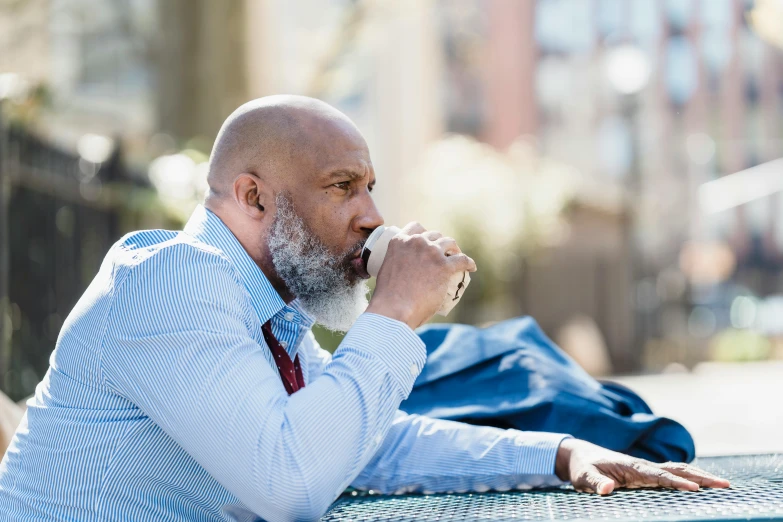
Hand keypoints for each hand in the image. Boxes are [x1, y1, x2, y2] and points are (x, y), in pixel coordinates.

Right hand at [365, 222, 476, 328]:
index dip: (424, 233)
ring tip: (457, 256)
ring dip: (454, 248)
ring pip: (449, 242)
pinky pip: (462, 260)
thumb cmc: (388, 299)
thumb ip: (398, 268)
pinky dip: (469, 263)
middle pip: (434, 235)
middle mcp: (416, 242)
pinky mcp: (444, 266)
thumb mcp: (387, 272)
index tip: (428, 242)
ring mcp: (431, 252)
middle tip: (443, 253)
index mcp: (399, 242)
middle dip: (440, 242)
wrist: (394, 309)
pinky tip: (471, 267)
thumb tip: (406, 278)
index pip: (415, 227)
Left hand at [555, 438, 730, 494]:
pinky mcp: (646, 473)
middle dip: (701, 477)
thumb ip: (595, 482)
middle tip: (725, 485)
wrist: (580, 454)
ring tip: (723, 484)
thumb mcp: (584, 476)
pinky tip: (702, 483)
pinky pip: (672, 474)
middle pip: (677, 470)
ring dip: (700, 476)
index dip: (676, 483)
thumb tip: (607, 488)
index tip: (695, 490)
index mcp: (631, 467)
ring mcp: (646, 468)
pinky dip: (689, 477)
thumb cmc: (583, 467)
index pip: (658, 476)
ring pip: (678, 470)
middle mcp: (643, 466)